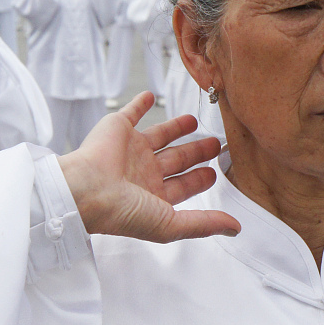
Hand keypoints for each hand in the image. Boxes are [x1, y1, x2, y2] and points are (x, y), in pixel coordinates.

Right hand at [59, 92, 240, 241]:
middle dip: (195, 152)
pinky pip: (131, 112)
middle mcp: (142, 173)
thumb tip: (235, 229)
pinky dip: (140, 103)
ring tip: (193, 120)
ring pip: (159, 135)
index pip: (182, 186)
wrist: (88, 189)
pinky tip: (150, 96)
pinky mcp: (117, 128)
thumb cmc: (122, 212)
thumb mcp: (171, 224)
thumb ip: (204, 224)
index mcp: (153, 196)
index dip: (198, 180)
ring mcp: (130, 150)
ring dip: (175, 128)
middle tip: (214, 143)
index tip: (214, 173)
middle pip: (176, 159)